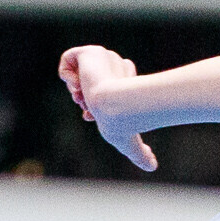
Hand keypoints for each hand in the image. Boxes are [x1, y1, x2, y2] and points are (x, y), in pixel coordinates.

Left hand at [60, 44, 156, 170]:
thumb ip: (140, 154)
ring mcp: (105, 59)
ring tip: (85, 98)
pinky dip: (66, 75)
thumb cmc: (125, 126)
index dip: (92, 105)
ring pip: (79, 72)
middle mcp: (116, 69)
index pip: (105, 89)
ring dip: (77, 89)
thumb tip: (153, 167)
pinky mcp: (92, 53)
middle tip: (88, 108)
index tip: (90, 117)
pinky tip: (77, 86)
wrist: (116, 107)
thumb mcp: (130, 144)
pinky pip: (69, 58)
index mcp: (125, 85)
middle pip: (89, 82)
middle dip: (84, 98)